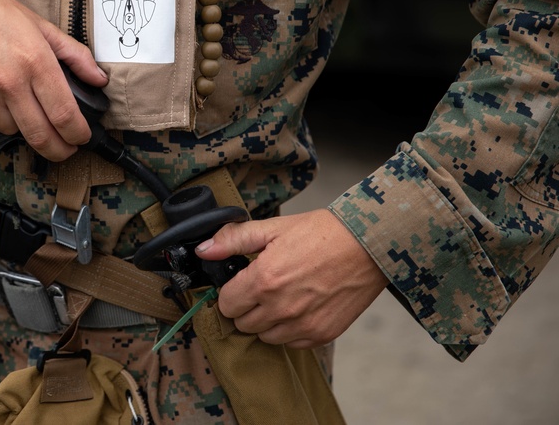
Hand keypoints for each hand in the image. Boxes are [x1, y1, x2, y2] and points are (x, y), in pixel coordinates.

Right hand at [0, 0, 106, 161]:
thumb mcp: (41, 26)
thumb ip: (75, 55)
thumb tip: (100, 80)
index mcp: (34, 60)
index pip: (64, 115)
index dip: (79, 134)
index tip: (83, 138)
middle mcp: (8, 82)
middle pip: (42, 136)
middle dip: (59, 149)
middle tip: (66, 148)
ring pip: (15, 132)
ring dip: (24, 126)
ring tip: (22, 104)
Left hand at [196, 208, 388, 348]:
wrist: (368, 245)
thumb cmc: (321, 233)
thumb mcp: (273, 227)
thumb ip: (233, 240)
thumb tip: (203, 250)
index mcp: (263, 280)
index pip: (226, 305)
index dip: (230, 293)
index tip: (241, 283)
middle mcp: (280, 307)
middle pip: (243, 324)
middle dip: (246, 307)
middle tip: (262, 287)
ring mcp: (302, 325)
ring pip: (265, 337)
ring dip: (266, 321)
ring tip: (282, 296)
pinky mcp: (321, 334)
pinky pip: (291, 343)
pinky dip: (290, 330)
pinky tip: (299, 307)